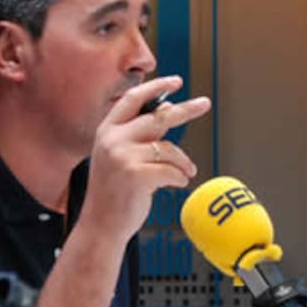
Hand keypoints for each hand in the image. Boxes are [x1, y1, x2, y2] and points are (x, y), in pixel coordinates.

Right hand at [80, 75, 210, 240]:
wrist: (100, 224)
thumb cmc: (113, 191)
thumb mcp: (118, 156)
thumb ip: (138, 134)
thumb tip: (167, 110)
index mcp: (106, 131)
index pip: (132, 99)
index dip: (155, 88)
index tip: (175, 82)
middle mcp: (112, 139)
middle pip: (158, 117)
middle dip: (186, 109)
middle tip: (205, 104)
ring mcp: (122, 156)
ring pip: (169, 148)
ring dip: (183, 162)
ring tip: (185, 172)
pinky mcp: (135, 175)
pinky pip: (172, 170)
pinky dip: (180, 177)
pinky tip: (177, 184)